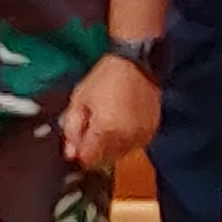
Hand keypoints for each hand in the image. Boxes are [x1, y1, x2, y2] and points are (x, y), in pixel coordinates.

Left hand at [59, 50, 161, 175]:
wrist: (135, 62)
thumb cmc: (106, 77)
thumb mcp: (79, 99)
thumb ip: (72, 129)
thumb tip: (70, 152)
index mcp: (105, 131)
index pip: (89, 160)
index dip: (80, 153)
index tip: (77, 142)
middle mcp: (125, 138)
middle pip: (105, 160)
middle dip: (95, 149)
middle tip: (91, 127)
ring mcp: (141, 135)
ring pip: (120, 154)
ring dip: (111, 145)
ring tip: (108, 121)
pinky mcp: (151, 130)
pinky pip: (135, 144)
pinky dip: (126, 139)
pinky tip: (121, 122)